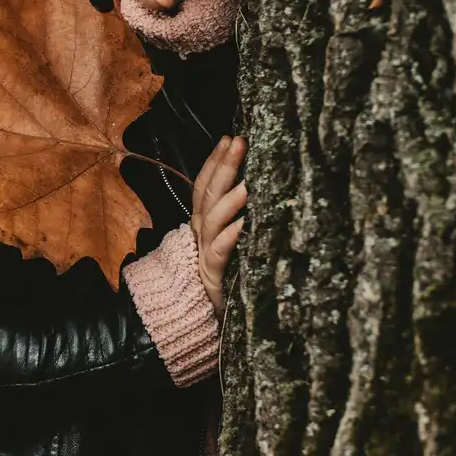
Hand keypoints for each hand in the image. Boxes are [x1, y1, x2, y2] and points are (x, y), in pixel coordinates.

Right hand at [192, 135, 247, 316]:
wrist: (202, 318)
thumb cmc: (223, 275)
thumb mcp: (227, 242)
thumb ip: (233, 217)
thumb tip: (254, 186)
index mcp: (203, 223)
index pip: (204, 184)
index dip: (214, 160)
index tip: (229, 137)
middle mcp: (201, 233)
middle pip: (208, 194)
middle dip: (223, 166)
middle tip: (239, 142)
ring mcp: (205, 252)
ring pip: (212, 220)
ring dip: (229, 200)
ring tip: (245, 183)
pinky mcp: (213, 275)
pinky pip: (221, 253)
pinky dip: (231, 237)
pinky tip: (244, 225)